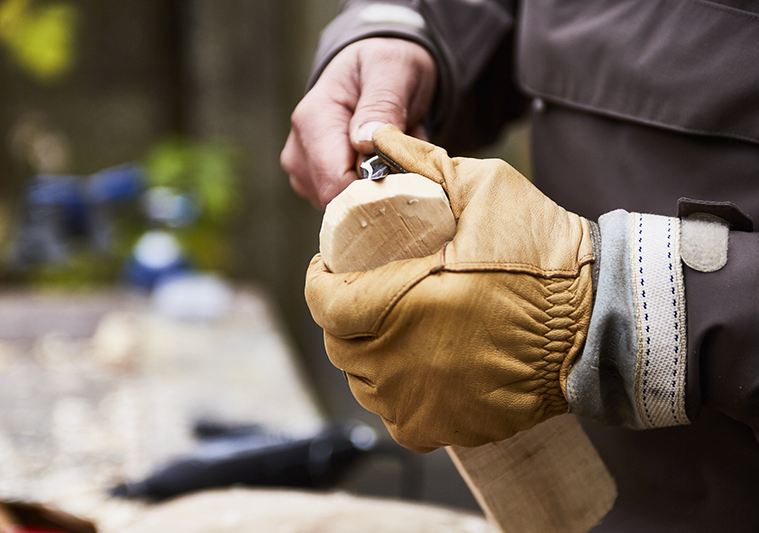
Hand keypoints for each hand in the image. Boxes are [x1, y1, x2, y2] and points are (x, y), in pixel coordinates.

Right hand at [280, 38, 435, 208]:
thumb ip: (382, 104)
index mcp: (313, 121)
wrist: (374, 69)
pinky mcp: (315, 184)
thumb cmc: (386, 66)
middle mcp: (299, 152)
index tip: (410, 177)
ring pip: (347, 207)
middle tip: (407, 155)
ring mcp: (304, 172)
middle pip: (341, 201)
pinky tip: (382, 163)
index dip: (376, 192)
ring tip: (394, 153)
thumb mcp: (392, 71)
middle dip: (382, 188)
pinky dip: (373, 189)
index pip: (337, 184)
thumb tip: (364, 141)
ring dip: (381, 188)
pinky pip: (349, 204)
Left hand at [305, 126, 595, 451]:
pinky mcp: (444, 429)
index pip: (325, 303)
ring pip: (363, 381)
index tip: (333, 265)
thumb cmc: (544, 255)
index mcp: (401, 305)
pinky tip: (415, 365)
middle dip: (344, 314)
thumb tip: (377, 138)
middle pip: (340, 343)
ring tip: (391, 324)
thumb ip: (425, 163)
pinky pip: (396, 414)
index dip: (321, 280)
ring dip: (367, 352)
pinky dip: (395, 390)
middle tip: (367, 290)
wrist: (599, 324)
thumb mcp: (487, 189)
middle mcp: (400, 363)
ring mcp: (420, 403)